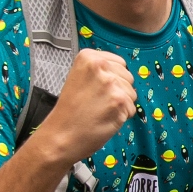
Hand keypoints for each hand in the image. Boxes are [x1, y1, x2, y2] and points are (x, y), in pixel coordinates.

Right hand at [39, 50, 137, 164]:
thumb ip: (99, 71)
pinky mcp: (120, 100)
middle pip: (128, 77)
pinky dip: (122, 116)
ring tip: (100, 110)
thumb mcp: (79, 78)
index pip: (119, 63)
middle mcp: (101, 66)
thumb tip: (121, 73)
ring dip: (121, 104)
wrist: (61, 135)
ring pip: (131, 93)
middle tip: (98, 102)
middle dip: (119, 91)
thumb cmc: (70, 111)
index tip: (97, 89)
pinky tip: (105, 118)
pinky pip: (131, 108)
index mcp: (88, 57)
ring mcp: (111, 83)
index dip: (113, 79)